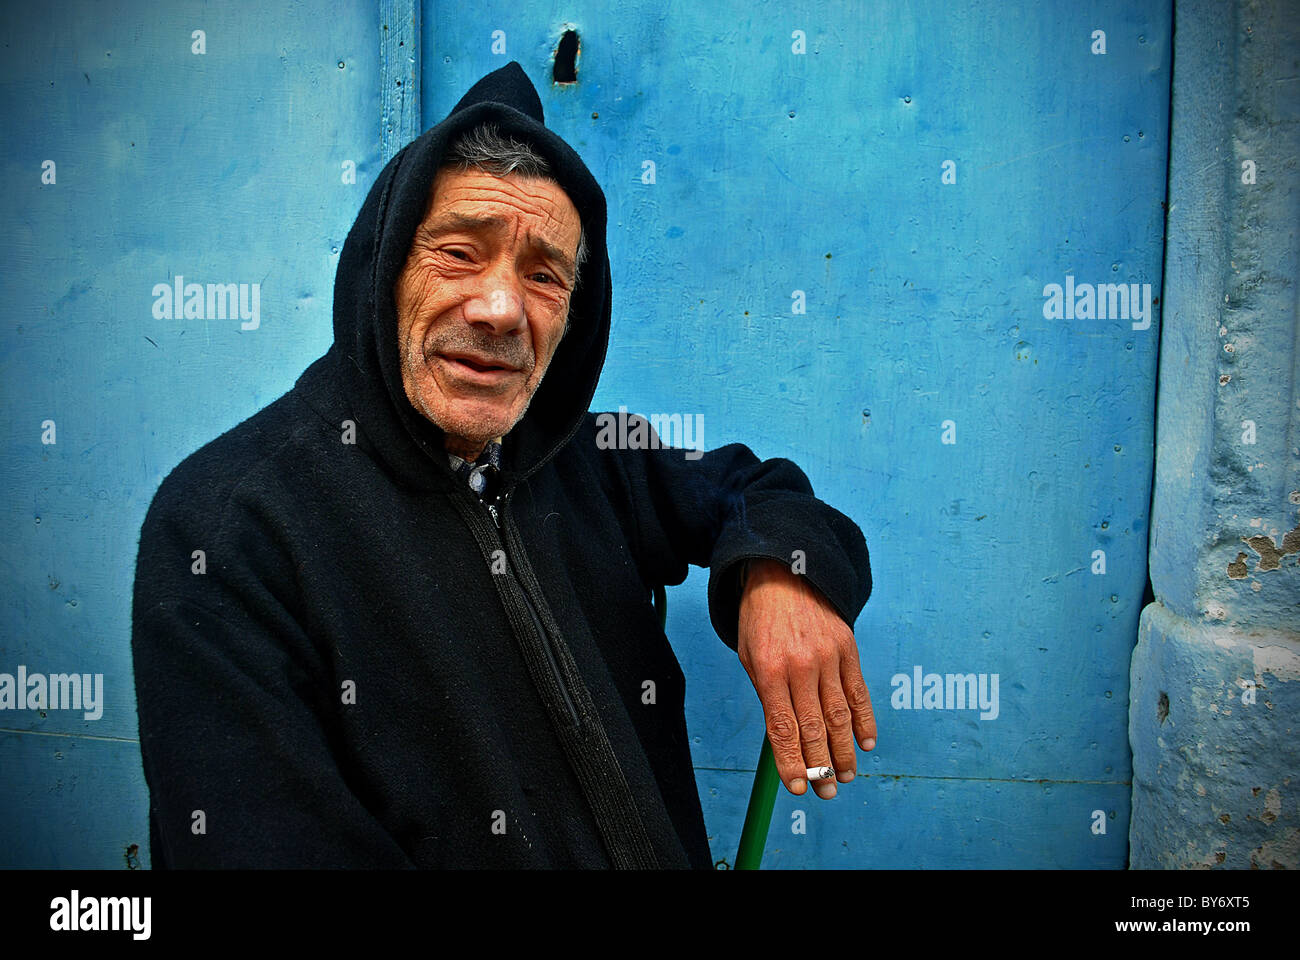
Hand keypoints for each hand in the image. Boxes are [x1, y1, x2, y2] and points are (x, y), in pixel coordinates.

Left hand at [736, 557, 876, 798]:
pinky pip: (859, 692)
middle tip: (827, 793)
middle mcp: (801, 666)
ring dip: (844, 751)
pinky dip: (865, 720)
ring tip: (845, 776)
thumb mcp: (750, 656)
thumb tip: (785, 741)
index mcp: (770, 670)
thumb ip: (769, 697)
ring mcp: (828, 656)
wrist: (784, 571)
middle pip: (815, 728)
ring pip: (840, 715)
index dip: (792, 762)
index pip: (783, 728)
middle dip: (821, 766)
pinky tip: (865, 743)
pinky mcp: (849, 648)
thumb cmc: (760, 618)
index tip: (799, 788)